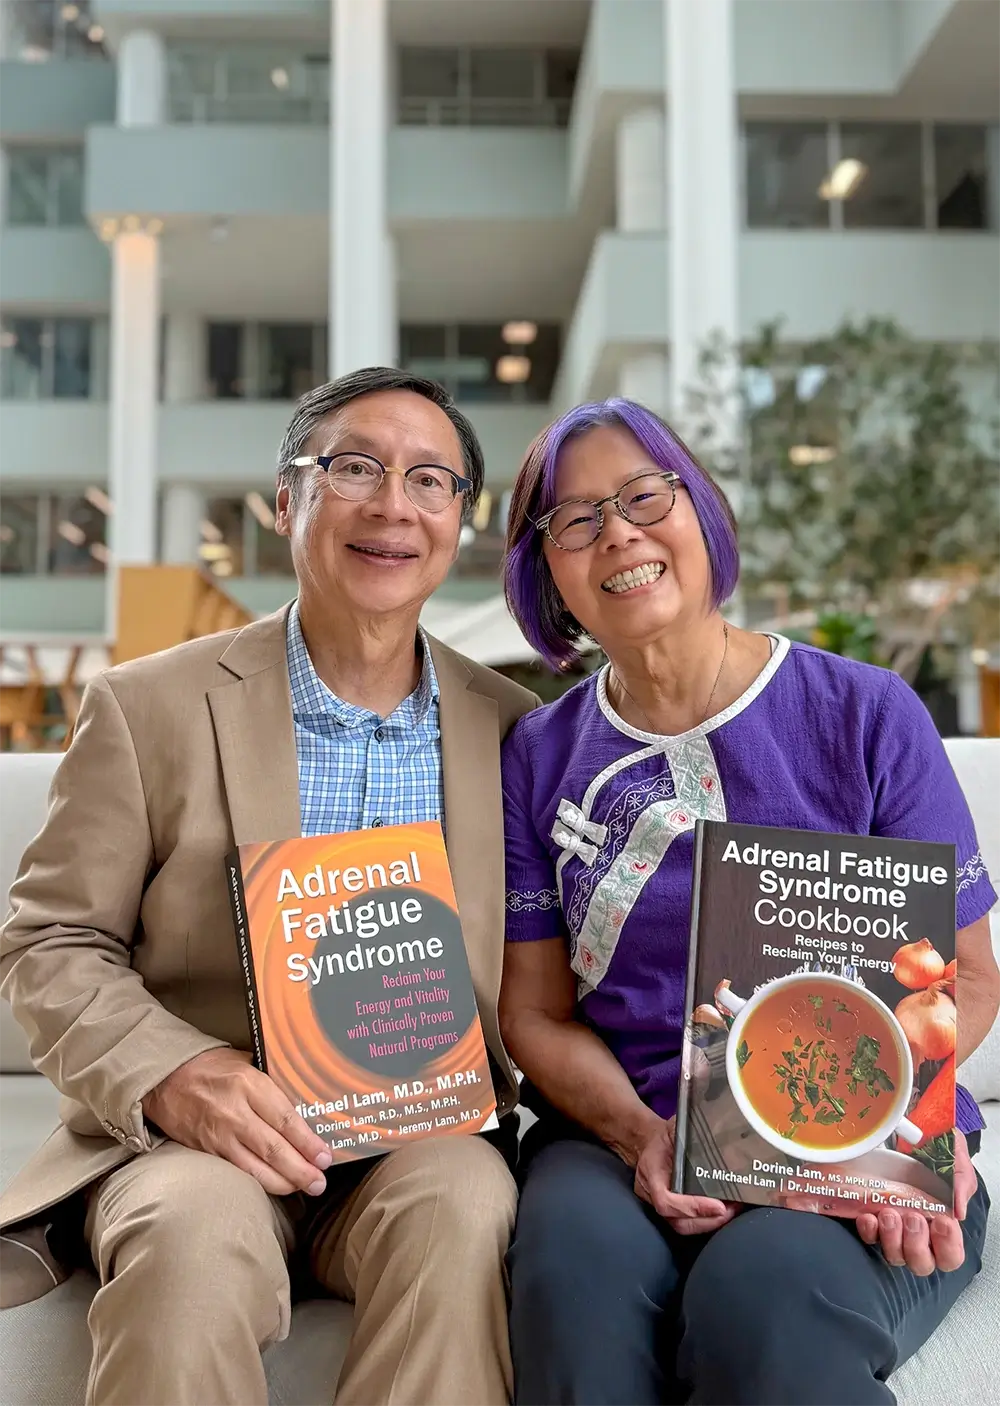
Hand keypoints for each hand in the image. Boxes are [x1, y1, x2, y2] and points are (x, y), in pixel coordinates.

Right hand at [142, 1048, 332, 1197]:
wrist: (165, 1079)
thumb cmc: (211, 1067)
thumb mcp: (246, 1062)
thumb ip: (272, 1082)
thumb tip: (306, 1103)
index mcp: (249, 1084)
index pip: (286, 1118)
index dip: (308, 1142)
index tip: (325, 1155)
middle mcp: (235, 1112)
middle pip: (275, 1149)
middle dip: (302, 1169)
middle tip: (320, 1181)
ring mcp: (220, 1136)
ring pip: (257, 1168)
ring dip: (285, 1182)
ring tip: (306, 1187)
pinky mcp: (208, 1152)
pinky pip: (239, 1172)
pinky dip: (260, 1182)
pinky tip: (277, 1186)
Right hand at [633, 1116, 737, 1234]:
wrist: (647, 1142)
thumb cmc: (665, 1134)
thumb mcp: (675, 1126)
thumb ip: (690, 1131)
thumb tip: (719, 1128)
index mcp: (651, 1170)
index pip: (665, 1200)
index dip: (692, 1207)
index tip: (719, 1205)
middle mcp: (651, 1193)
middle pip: (677, 1221)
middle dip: (707, 1220)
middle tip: (731, 1210)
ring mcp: (657, 1204)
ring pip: (683, 1227)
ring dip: (709, 1223)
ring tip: (732, 1212)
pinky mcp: (669, 1210)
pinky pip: (686, 1223)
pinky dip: (706, 1222)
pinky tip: (725, 1212)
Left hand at [855, 1129, 975, 1275]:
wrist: (912, 1133)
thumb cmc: (936, 1154)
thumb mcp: (956, 1163)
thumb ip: (961, 1184)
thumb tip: (959, 1212)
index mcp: (944, 1228)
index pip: (950, 1256)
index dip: (947, 1247)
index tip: (942, 1221)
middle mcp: (920, 1235)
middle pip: (922, 1264)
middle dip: (916, 1245)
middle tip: (913, 1217)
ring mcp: (896, 1231)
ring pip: (895, 1255)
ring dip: (892, 1238)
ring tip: (890, 1213)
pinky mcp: (874, 1221)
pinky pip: (869, 1237)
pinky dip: (869, 1230)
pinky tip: (869, 1216)